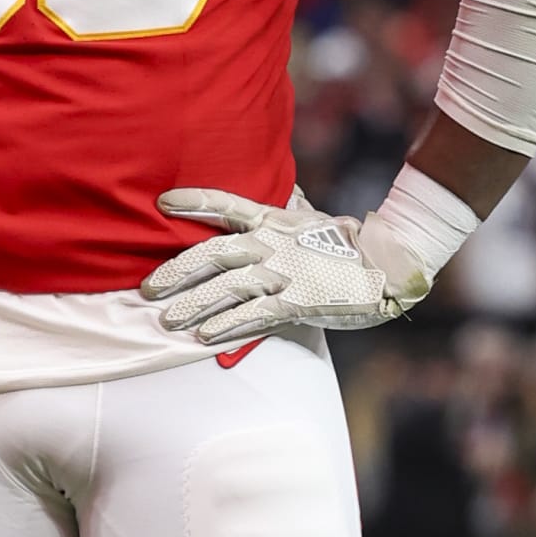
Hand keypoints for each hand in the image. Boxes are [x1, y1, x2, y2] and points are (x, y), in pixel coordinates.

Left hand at [139, 187, 433, 343]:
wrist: (389, 266)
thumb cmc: (345, 245)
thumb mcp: (309, 221)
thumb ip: (281, 213)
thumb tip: (267, 200)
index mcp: (274, 220)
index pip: (228, 205)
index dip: (195, 202)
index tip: (162, 202)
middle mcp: (274, 244)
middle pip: (215, 253)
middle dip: (177, 271)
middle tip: (147, 289)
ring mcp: (285, 273)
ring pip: (229, 288)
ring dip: (194, 304)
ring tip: (168, 319)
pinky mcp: (298, 302)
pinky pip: (255, 315)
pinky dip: (228, 326)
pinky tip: (204, 336)